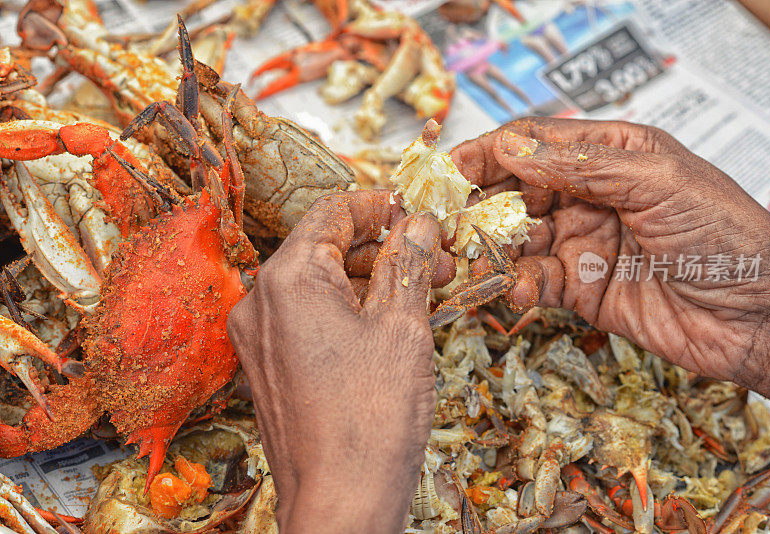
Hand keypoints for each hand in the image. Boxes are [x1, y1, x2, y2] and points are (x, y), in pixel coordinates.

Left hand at [227, 190, 454, 533]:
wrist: (340, 503)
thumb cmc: (370, 419)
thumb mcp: (402, 328)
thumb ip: (409, 264)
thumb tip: (418, 224)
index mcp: (286, 280)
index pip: (331, 214)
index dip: (378, 207)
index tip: (413, 213)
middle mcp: (260, 304)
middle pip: (326, 251)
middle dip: (385, 251)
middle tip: (436, 261)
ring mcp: (260, 339)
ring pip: (320, 288)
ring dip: (371, 284)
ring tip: (424, 296)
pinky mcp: (270, 369)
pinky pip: (310, 321)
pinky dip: (350, 314)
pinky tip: (392, 326)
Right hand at [451, 118, 769, 409]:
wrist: (761, 318)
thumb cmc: (728, 236)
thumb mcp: (658, 181)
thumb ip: (582, 164)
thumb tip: (511, 145)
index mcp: (612, 155)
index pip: (535, 144)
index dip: (488, 153)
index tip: (448, 168)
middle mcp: (591, 196)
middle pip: (515, 191)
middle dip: (478, 204)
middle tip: (443, 220)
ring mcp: (584, 242)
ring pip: (517, 239)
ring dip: (490, 248)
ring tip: (469, 258)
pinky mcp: (582, 289)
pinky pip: (535, 282)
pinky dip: (518, 286)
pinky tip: (517, 289)